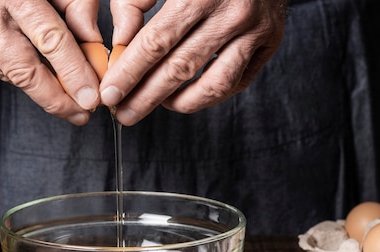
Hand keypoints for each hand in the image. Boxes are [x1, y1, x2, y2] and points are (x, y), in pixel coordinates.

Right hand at [0, 0, 102, 125]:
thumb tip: (92, 48)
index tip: (90, 97)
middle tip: (81, 115)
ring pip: (13, 75)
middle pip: (26, 72)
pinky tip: (36, 73)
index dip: (73, 73)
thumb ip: (72, 8)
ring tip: (67, 96)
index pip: (50, 40)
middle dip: (57, 100)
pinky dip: (20, 75)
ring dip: (42, 89)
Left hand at [101, 0, 286, 125]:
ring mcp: (255, 29)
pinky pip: (237, 83)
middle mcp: (231, 12)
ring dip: (180, 103)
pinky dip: (209, 96)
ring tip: (157, 104)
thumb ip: (133, 4)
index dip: (129, 73)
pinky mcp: (270, 41)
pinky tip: (186, 95)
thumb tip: (120, 49)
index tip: (110, 95)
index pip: (155, 43)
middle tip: (124, 114)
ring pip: (214, 85)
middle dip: (146, 98)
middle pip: (180, 69)